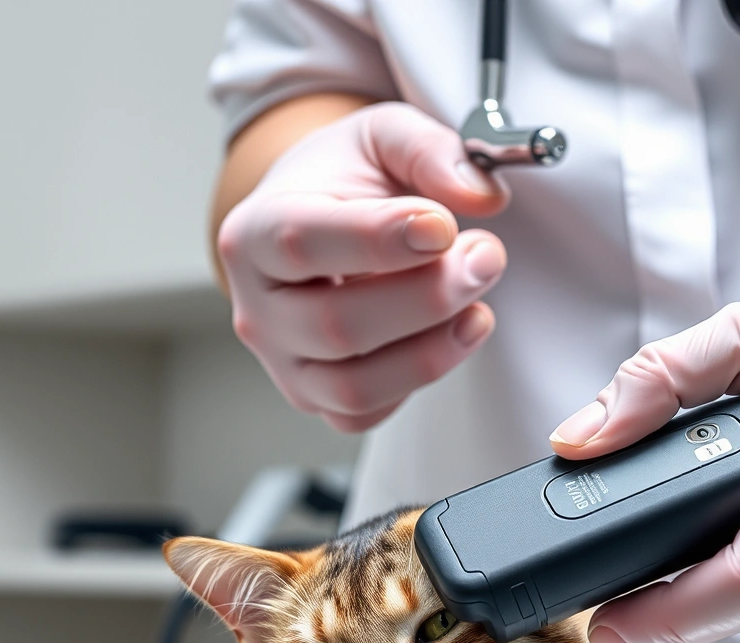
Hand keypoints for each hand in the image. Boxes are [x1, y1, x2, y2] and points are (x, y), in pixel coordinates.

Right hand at [217, 102, 509, 432]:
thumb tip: (480, 195)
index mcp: (253, 232)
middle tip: (485, 256)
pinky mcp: (316, 397)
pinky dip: (419, 379)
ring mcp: (283, 362)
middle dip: (427, 297)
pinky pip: (368, 412)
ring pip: (353, 386)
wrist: (318, 216)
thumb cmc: (341, 179)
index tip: (443, 226)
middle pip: (337, 326)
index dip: (378, 239)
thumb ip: (429, 150)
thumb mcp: (381, 134)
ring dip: (433, 351)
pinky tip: (452, 332)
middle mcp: (256, 307)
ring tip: (479, 304)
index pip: (302, 242)